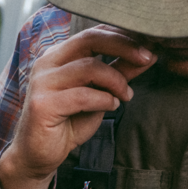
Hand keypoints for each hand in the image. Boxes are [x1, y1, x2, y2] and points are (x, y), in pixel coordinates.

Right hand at [0, 26, 156, 188]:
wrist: (37, 155)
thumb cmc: (67, 123)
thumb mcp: (99, 94)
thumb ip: (119, 73)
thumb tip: (149, 56)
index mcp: (58, 56)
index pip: (93, 33)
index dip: (123, 36)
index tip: (149, 46)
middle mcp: (46, 63)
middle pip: (89, 39)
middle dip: (124, 46)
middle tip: (147, 58)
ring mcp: (41, 83)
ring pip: (90, 67)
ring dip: (116, 81)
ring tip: (125, 96)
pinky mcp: (42, 104)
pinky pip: (83, 95)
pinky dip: (104, 100)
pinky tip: (110, 107)